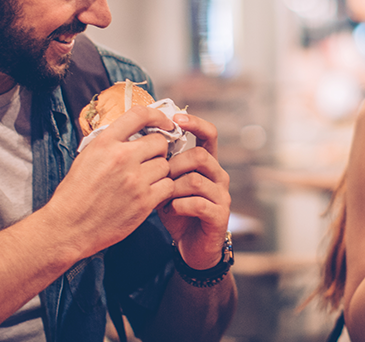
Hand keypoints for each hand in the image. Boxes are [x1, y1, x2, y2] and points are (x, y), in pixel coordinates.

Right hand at [45, 105, 174, 258]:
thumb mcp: (86, 157)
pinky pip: (167, 186)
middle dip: (158, 149)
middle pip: (159, 142)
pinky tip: (151, 193)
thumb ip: (110, 143)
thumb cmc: (75, 194)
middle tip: (151, 159)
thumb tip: (133, 133)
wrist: (68, 227)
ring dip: (159, 171)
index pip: (139, 115)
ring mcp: (134, 180)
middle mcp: (121, 158)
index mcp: (105, 143)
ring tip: (146, 179)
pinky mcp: (144, 202)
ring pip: (165, 165)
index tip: (164, 123)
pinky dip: (163, 189)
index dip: (157, 116)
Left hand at [160, 112, 231, 269]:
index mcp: (207, 164)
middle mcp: (219, 175)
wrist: (191, 246)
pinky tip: (169, 210)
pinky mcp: (219, 215)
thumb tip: (142, 141)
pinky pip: (197, 203)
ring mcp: (222, 195)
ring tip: (162, 198)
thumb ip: (163, 165)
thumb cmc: (177, 211)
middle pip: (200, 156)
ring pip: (196, 180)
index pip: (209, 134)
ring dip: (173, 188)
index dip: (195, 123)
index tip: (176, 118)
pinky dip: (178, 206)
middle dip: (174, 165)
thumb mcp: (167, 184)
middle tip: (158, 177)